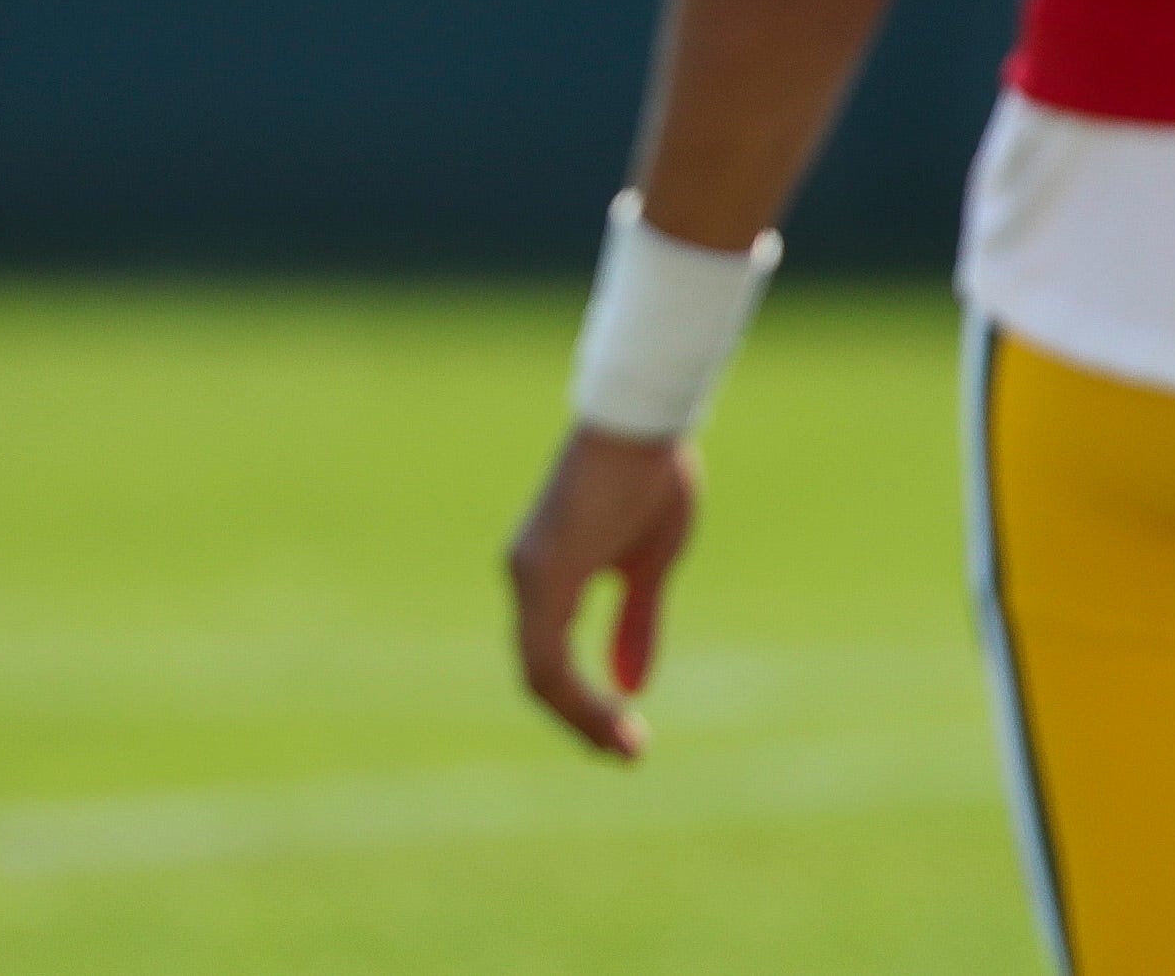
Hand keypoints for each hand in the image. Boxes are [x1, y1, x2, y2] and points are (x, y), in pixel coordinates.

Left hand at [505, 425, 698, 758]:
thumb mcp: (649, 564)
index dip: (584, 704)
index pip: (550, 660)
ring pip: (539, 673)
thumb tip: (631, 683)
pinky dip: (576, 695)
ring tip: (624, 748)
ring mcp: (529, 576)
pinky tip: (611, 713)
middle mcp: (525, 577)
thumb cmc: (649, 474)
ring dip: (581, 719)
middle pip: (539, 675)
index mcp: (549, 574)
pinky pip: (547, 656)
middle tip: (626, 755)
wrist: (642, 419)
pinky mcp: (543, 573)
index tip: (627, 736)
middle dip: (583, 722)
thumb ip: (636, 620)